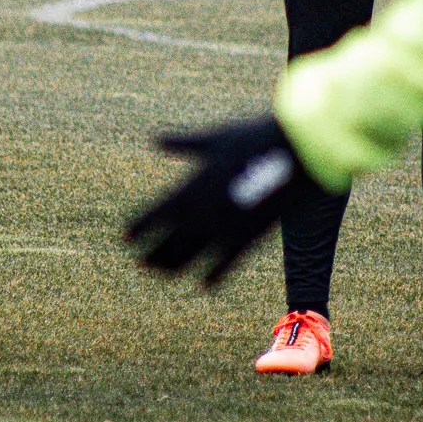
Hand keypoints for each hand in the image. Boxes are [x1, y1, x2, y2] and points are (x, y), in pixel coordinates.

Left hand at [124, 114, 325, 286]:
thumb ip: (184, 144)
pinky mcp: (250, 237)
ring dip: (174, 265)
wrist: (296, 150)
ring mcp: (227, 227)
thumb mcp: (214, 138)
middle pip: (171, 240)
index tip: (125, 237)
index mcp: (194, 184)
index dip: (140, 226)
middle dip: (154, 252)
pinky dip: (214, 275)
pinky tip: (205, 284)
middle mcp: (205, 211)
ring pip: (193, 255)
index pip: (158, 213)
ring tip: (160, 273)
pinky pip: (227, 264)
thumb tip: (155, 139)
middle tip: (140, 262)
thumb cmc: (253, 137)